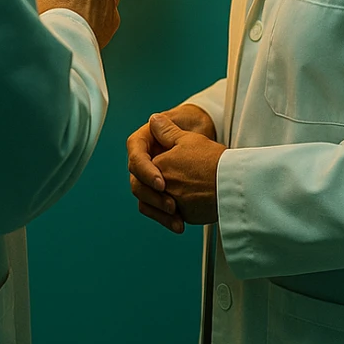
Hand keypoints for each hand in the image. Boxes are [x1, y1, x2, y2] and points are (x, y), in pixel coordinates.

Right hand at [127, 103, 218, 233]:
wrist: (206, 145)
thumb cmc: (193, 128)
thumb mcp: (184, 129)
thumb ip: (169, 129)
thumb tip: (154, 119)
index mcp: (144, 143)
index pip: (136, 157)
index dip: (146, 171)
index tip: (161, 183)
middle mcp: (144, 162)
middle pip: (137, 182)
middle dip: (153, 195)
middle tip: (171, 204)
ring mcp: (150, 179)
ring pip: (144, 198)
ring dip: (158, 210)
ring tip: (176, 217)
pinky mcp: (159, 194)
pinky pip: (155, 209)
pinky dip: (165, 218)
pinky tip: (179, 224)